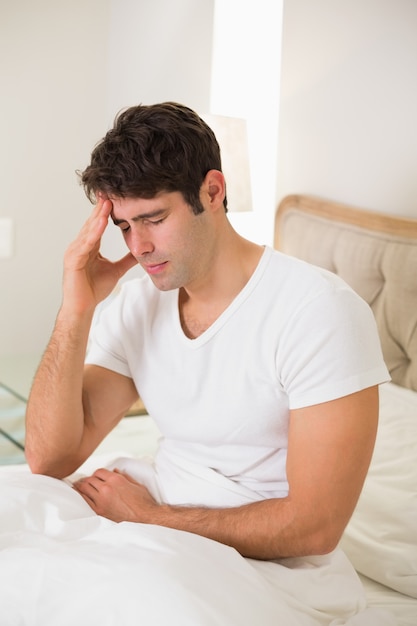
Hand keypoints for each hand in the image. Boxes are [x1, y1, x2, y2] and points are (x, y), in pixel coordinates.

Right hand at [62, 196, 137, 313]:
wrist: (83, 307)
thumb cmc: (93, 289)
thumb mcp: (116, 270)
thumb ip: (127, 260)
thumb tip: (140, 252)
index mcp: (89, 246)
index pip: (98, 225)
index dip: (106, 211)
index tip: (116, 198)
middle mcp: (80, 245)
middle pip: (92, 223)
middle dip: (101, 208)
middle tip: (110, 191)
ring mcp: (75, 251)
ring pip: (89, 231)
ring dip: (98, 216)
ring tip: (107, 202)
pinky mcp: (73, 260)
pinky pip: (85, 244)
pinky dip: (93, 233)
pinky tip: (101, 222)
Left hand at [73, 468, 158, 522]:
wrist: (145, 517)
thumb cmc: (142, 502)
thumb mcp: (135, 484)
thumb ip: (123, 476)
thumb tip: (115, 471)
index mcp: (115, 479)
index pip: (99, 471)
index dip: (97, 474)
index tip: (97, 477)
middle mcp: (106, 488)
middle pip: (90, 479)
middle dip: (89, 479)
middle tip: (87, 482)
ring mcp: (101, 500)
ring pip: (84, 488)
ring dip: (82, 486)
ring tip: (79, 486)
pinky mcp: (99, 511)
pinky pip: (85, 501)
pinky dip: (81, 496)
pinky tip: (78, 494)